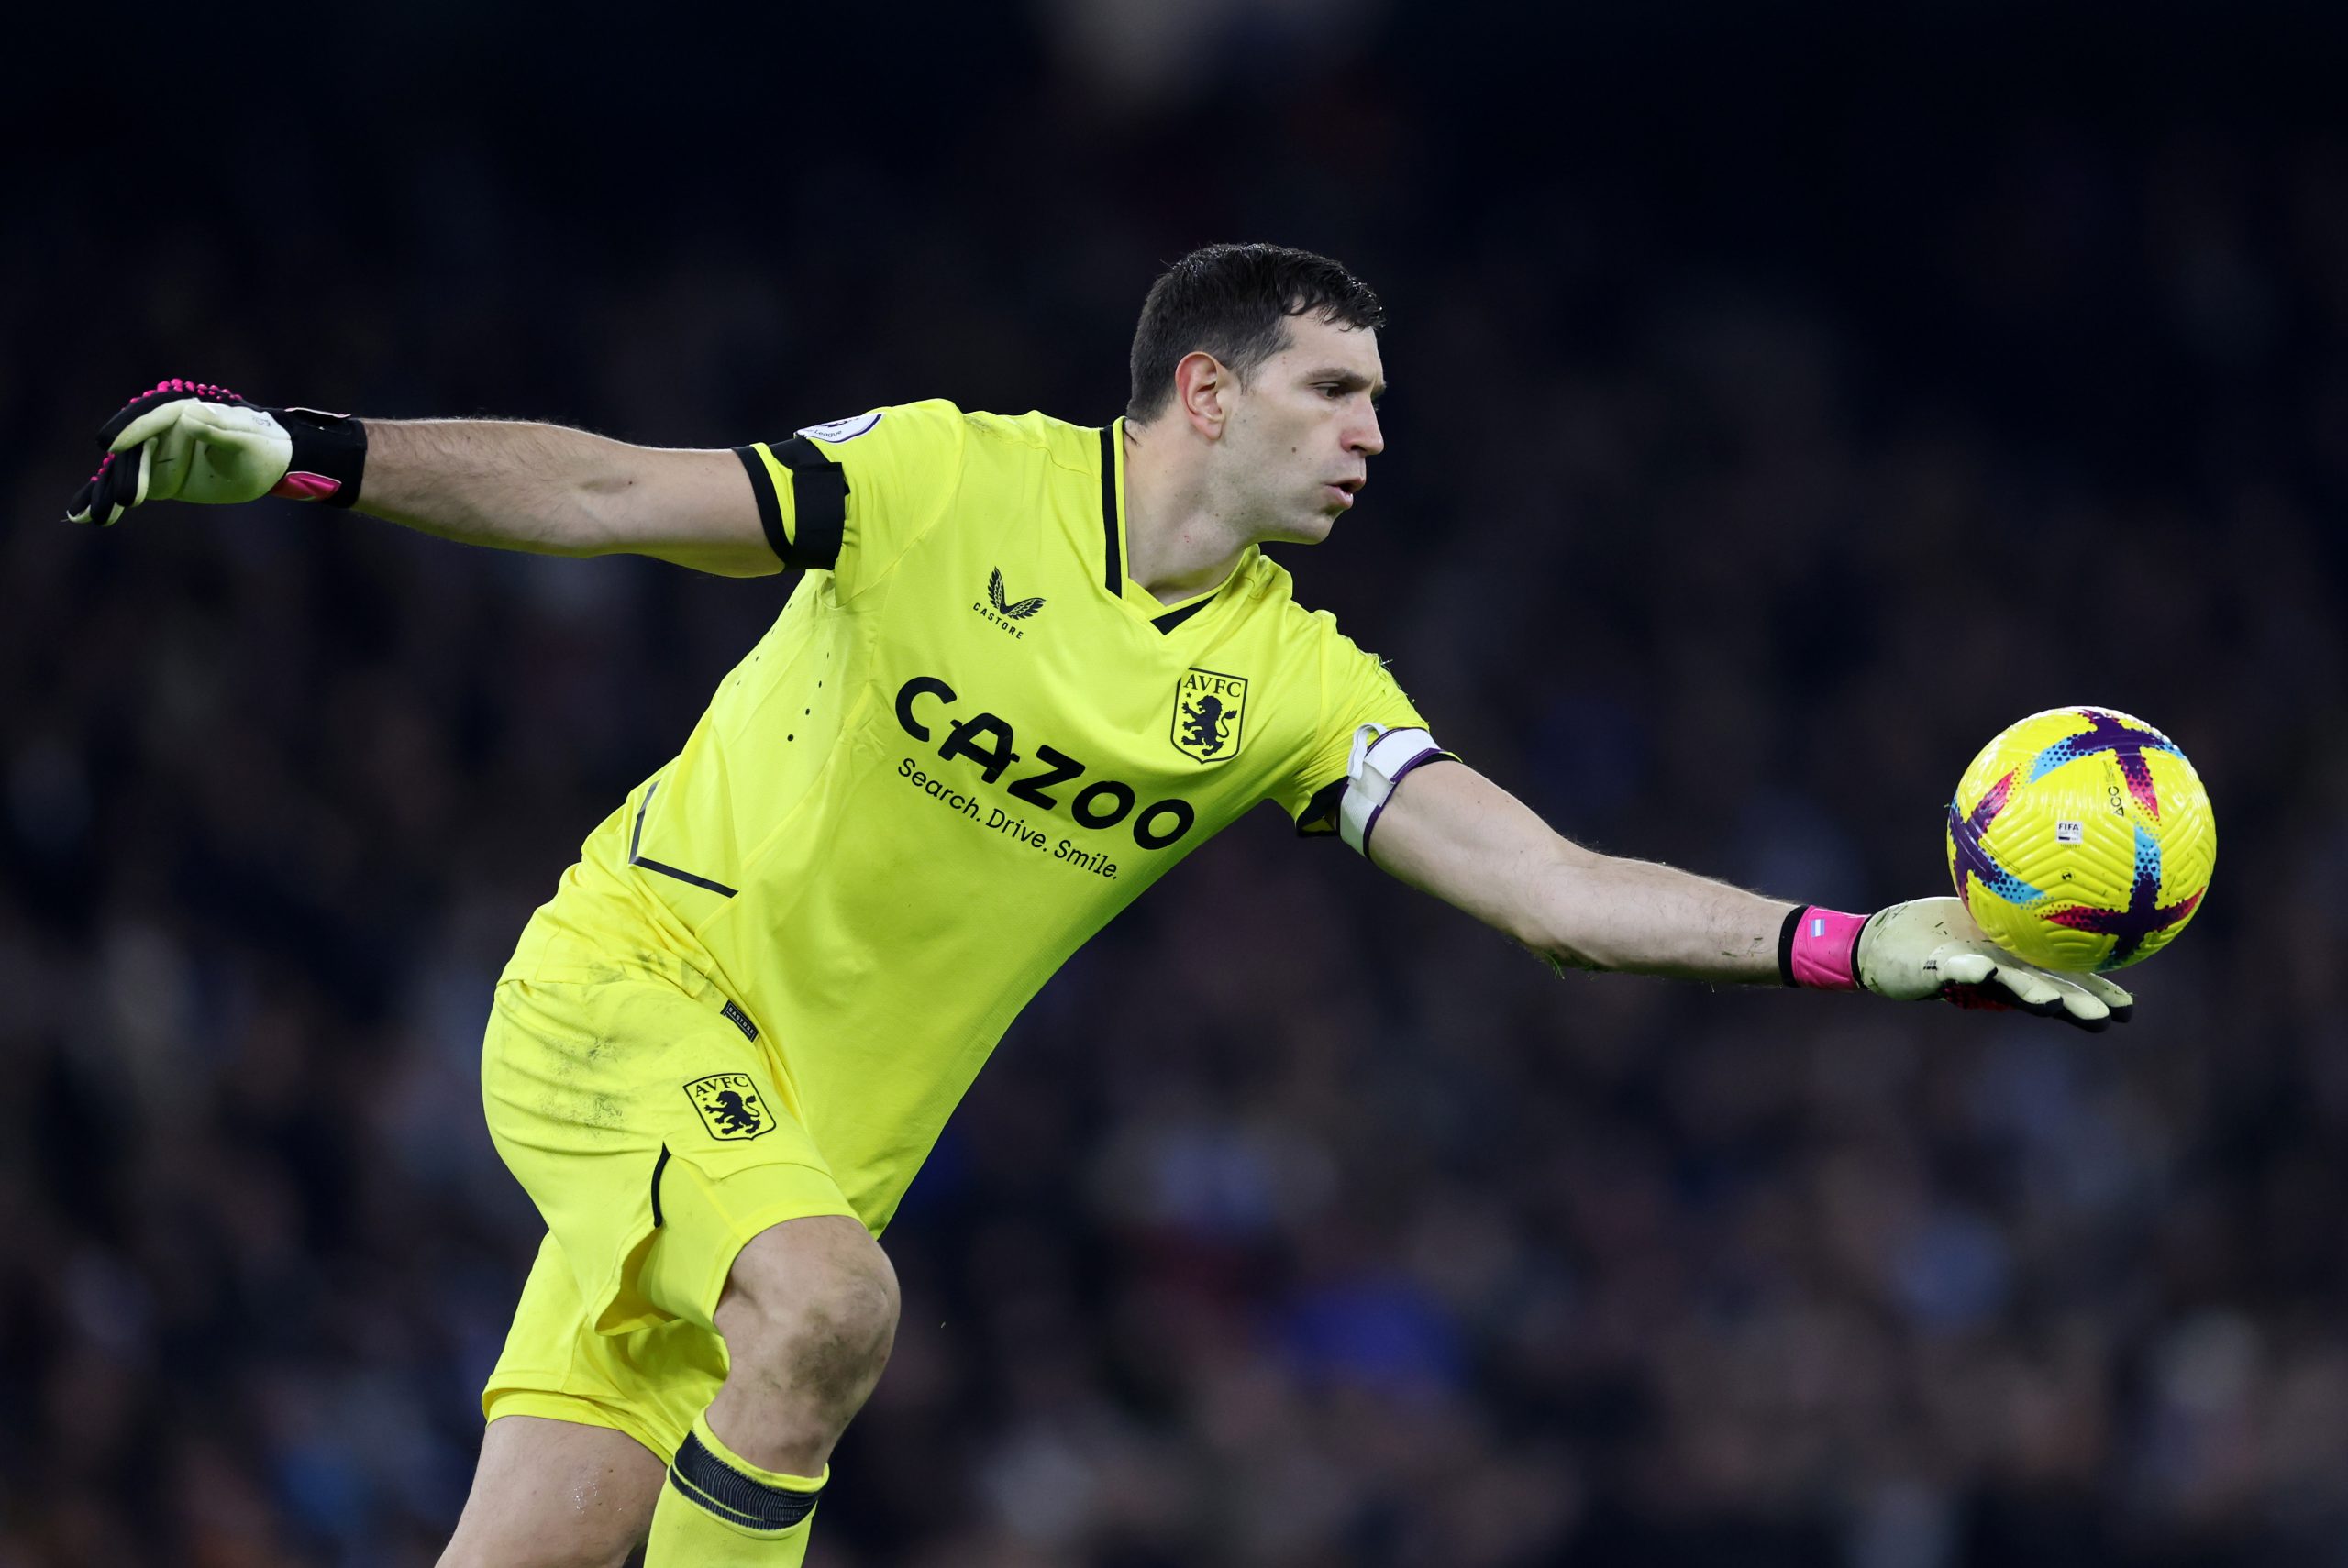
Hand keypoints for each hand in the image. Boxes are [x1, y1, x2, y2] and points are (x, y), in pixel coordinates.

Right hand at [67, 380, 363, 525]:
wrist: (271, 464)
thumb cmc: (264, 445)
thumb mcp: (247, 437)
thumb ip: (221, 427)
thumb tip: (188, 417)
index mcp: (183, 408)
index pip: (151, 416)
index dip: (130, 429)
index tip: (110, 445)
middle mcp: (163, 429)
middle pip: (134, 447)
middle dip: (121, 472)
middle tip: (119, 499)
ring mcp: (157, 453)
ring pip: (125, 469)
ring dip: (107, 491)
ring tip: (98, 517)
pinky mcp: (156, 476)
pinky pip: (126, 485)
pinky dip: (104, 498)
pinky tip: (83, 516)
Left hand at [1856, 896, 2134, 1030]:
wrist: (1883, 942)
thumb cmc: (1937, 926)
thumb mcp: (1986, 907)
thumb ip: (2021, 899)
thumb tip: (2062, 862)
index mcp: (2018, 961)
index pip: (2065, 980)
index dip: (2096, 995)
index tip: (2130, 1010)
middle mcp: (1999, 973)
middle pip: (2044, 991)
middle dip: (2074, 1005)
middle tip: (2105, 1018)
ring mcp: (1969, 973)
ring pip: (2006, 987)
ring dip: (2029, 994)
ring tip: (2051, 1004)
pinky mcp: (1936, 968)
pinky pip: (1955, 967)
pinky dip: (1969, 968)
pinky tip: (1984, 968)